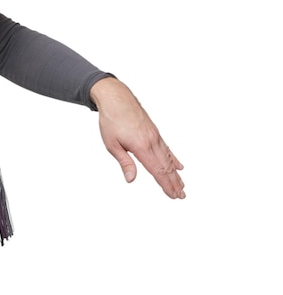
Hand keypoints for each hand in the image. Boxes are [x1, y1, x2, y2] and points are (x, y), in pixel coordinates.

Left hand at [90, 77, 184, 198]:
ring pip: (168, 158)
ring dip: (175, 173)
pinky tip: (179, 166)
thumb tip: (131, 180)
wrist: (116, 98)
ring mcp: (155, 136)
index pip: (157, 171)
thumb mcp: (111, 144)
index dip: (165, 185)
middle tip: (182, 196)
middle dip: (174, 183)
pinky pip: (166, 148)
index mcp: (141, 146)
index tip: (173, 196)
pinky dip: (173, 158)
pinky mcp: (154, 131)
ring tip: (182, 185)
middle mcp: (152, 141)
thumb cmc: (111, 120)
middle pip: (166, 167)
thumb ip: (124, 163)